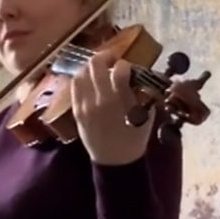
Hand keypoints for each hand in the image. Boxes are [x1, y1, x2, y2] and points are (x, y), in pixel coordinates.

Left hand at [71, 47, 153, 165]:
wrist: (115, 161)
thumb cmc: (134, 138)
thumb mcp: (145, 115)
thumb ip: (140, 92)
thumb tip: (135, 75)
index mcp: (119, 100)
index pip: (119, 69)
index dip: (124, 64)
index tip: (126, 67)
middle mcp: (99, 99)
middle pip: (96, 65)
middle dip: (106, 56)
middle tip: (112, 59)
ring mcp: (84, 105)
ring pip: (82, 73)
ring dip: (91, 67)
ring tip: (99, 70)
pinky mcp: (76, 110)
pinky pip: (74, 87)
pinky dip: (81, 79)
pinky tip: (89, 81)